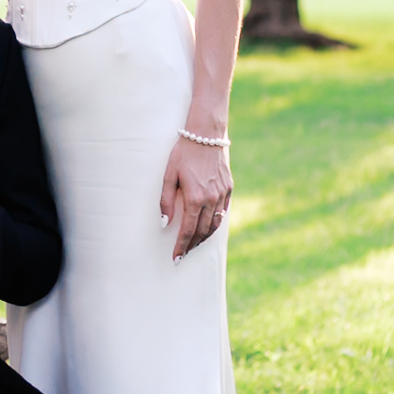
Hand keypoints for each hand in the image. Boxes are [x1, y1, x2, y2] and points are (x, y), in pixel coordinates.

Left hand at [160, 134, 230, 261]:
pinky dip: (215, 223)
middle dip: (192, 245)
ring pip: (214, 224)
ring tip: (194, 244)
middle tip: (183, 254)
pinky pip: (222, 212)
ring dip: (204, 237)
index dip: (181, 246)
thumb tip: (164, 223)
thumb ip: (166, 201)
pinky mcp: (229, 188)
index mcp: (195, 198)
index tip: (176, 258)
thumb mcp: (169, 175)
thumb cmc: (183, 153)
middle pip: (202, 231)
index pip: (188, 231)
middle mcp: (211, 199)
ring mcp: (222, 194)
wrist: (205, 135)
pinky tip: (207, 227)